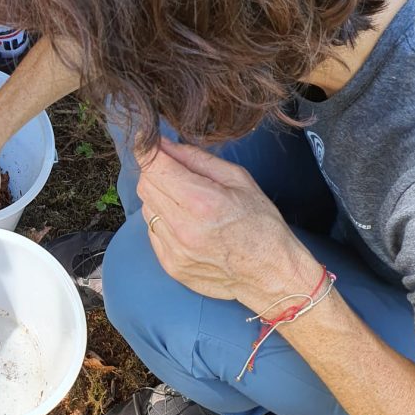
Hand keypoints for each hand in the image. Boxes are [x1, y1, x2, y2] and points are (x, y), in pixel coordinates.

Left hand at [136, 138, 313, 306]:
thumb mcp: (238, 180)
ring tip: (186, 200)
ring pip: (146, 208)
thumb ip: (196, 158)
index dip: (145, 150)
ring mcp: (174, 249)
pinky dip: (163, 220)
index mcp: (202, 202)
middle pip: (145, 185)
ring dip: (158, 196)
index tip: (143, 140)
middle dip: (154, 170)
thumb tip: (164, 144)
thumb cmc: (261, 224)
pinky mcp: (170, 265)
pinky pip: (152, 231)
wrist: (271, 275)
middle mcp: (183, 228)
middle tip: (172, 168)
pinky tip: (186, 222)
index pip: (155, 167)